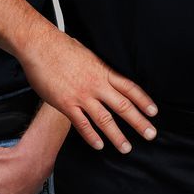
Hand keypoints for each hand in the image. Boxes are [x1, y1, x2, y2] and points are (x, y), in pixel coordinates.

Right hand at [24, 32, 156, 152]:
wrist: (40, 45)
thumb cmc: (60, 47)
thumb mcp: (87, 55)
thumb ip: (97, 68)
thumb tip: (102, 73)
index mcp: (103, 71)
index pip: (130, 88)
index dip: (143, 101)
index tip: (153, 112)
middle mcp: (96, 85)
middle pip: (123, 106)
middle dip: (139, 122)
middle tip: (150, 134)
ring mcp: (82, 95)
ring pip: (105, 119)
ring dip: (117, 136)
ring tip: (126, 147)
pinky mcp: (66, 104)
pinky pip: (82, 124)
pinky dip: (92, 136)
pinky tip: (99, 145)